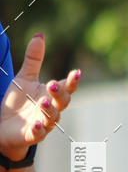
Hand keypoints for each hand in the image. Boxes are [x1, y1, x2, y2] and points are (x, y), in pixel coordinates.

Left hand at [0, 34, 79, 160]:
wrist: (4, 127)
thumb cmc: (18, 103)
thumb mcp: (24, 79)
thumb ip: (34, 60)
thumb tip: (39, 36)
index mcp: (52, 96)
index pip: (66, 88)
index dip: (72, 81)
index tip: (76, 72)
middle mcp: (51, 110)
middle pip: (63, 103)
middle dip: (59, 94)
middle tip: (51, 84)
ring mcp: (43, 124)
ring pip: (52, 118)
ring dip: (49, 110)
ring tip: (42, 101)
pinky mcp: (31, 135)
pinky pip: (38, 134)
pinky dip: (38, 130)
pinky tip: (36, 124)